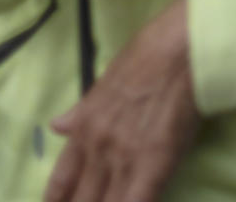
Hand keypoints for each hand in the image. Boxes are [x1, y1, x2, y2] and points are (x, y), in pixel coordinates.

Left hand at [46, 0, 199, 201]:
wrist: (179, 47)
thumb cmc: (147, 55)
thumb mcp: (104, 80)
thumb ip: (81, 111)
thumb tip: (56, 127)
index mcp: (83, 129)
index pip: (61, 182)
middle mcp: (97, 149)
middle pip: (82, 200)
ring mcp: (125, 159)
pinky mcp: (155, 164)